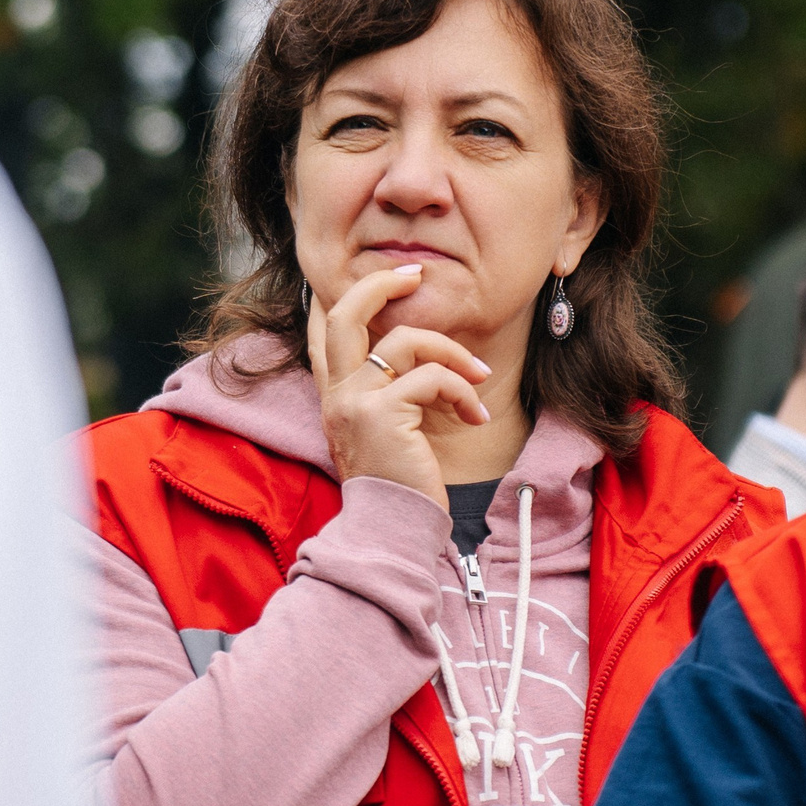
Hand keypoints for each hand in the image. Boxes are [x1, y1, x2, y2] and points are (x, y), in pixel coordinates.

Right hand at [307, 263, 490, 505]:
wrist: (391, 530)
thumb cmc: (398, 485)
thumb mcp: (385, 433)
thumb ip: (387, 395)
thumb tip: (422, 360)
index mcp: (334, 396)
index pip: (326, 329)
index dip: (351, 295)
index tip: (388, 278)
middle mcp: (337, 394)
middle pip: (347, 313)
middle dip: (382, 284)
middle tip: (416, 275)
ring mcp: (355, 402)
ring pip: (406, 342)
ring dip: (453, 355)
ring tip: (479, 378)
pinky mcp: (383, 414)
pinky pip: (433, 379)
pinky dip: (464, 393)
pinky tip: (476, 418)